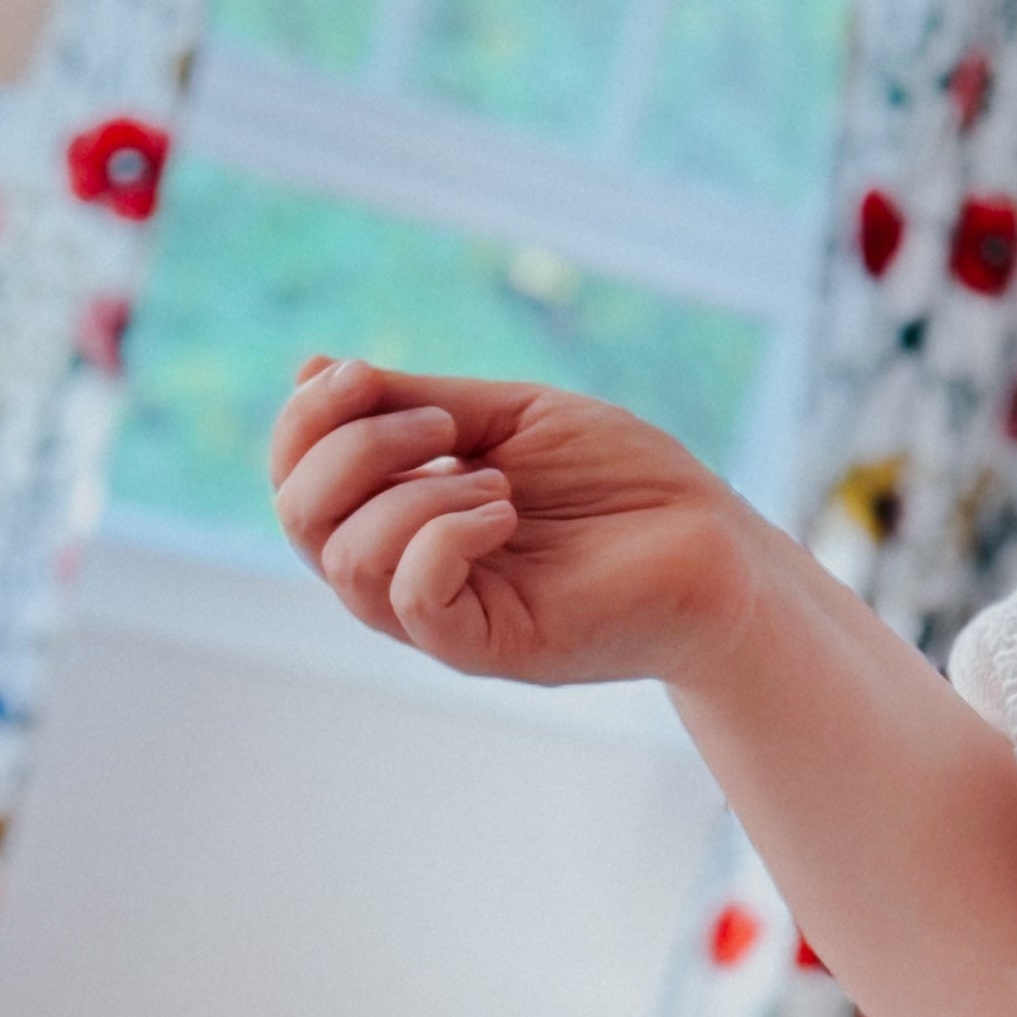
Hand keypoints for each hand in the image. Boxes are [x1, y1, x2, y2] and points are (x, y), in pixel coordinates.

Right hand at [266, 357, 754, 690]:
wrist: (718, 545)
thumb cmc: (624, 481)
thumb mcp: (506, 416)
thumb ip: (412, 401)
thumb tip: (310, 368)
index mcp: (403, 515)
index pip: (298, 482)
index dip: (303, 421)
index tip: (358, 370)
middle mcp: (410, 570)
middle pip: (301, 523)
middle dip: (345, 447)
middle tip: (439, 419)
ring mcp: (447, 615)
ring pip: (346, 564)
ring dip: (407, 490)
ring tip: (493, 477)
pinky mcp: (488, 648)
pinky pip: (413, 602)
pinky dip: (442, 535)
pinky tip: (504, 511)